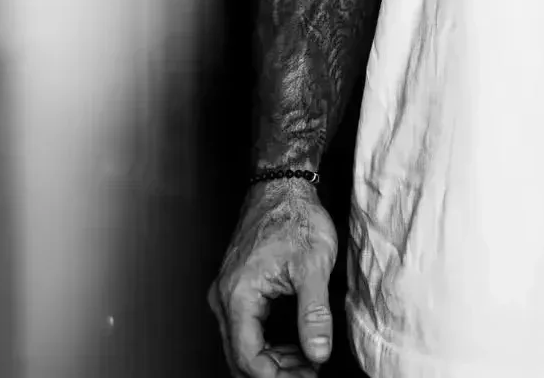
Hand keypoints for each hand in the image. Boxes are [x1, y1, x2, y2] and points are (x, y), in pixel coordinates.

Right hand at [208, 178, 339, 377]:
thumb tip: (318, 353)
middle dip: (275, 372)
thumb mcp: (313, 265)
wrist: (282, 184)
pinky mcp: (237, 289)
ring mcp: (228, 294)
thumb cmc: (296, 216)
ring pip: (243, 345)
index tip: (307, 377)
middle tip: (309, 374)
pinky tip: (294, 346)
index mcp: (238, 296)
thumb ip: (314, 313)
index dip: (275, 376)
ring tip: (307, 364)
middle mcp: (224, 298)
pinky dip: (268, 343)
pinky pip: (246, 329)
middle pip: (241, 356)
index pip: (248, 356)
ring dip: (273, 360)